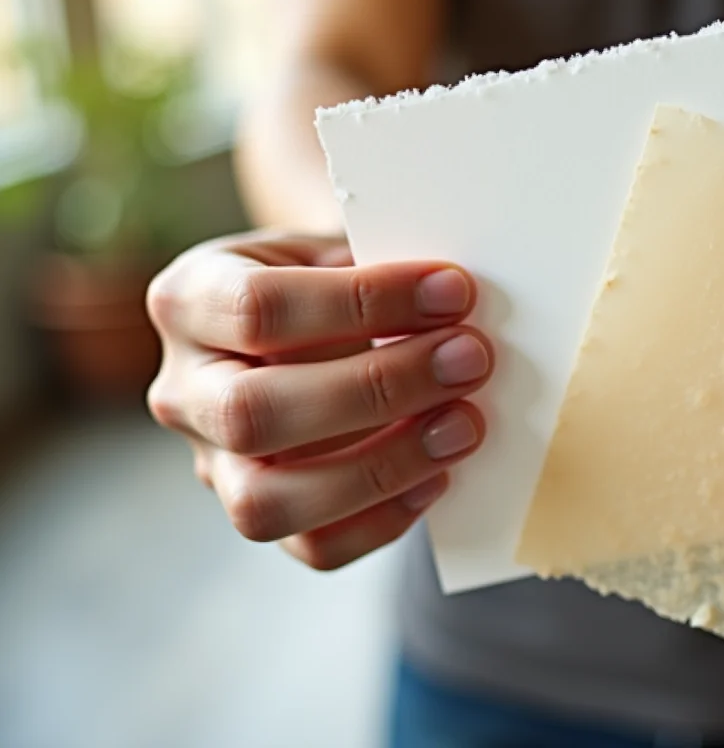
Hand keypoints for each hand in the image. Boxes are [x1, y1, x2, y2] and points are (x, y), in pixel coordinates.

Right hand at [146, 231, 492, 569]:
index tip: (453, 290)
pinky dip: (384, 519)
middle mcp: (184, 390)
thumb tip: (454, 297)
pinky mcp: (260, 513)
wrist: (308, 326)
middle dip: (378, 388)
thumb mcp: (337, 247)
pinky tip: (439, 475)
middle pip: (253, 413)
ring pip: (266, 502)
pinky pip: (312, 546)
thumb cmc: (331, 279)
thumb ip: (378, 263)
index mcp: (189, 299)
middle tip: (469, 359)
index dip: (363, 300)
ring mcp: (213, 463)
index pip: (257, 307)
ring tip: (464, 425)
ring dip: (382, 467)